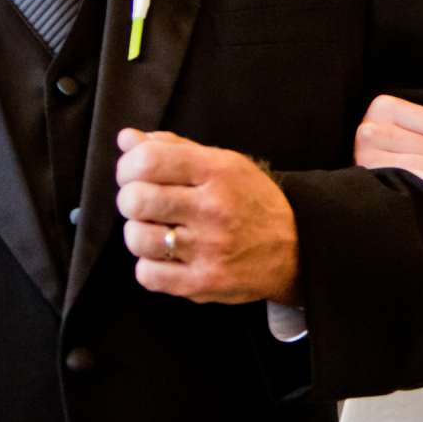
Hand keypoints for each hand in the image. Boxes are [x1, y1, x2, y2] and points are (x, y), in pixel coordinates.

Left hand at [114, 129, 299, 303]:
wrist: (296, 248)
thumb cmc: (250, 201)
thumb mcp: (223, 163)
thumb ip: (173, 148)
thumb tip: (126, 139)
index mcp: (217, 171)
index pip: (148, 161)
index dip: (128, 166)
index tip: (133, 173)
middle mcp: (213, 208)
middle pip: (136, 200)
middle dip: (129, 199)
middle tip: (142, 203)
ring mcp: (208, 248)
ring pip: (137, 239)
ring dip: (138, 233)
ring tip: (154, 230)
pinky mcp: (204, 282)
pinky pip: (147, 275)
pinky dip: (148, 265)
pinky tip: (165, 257)